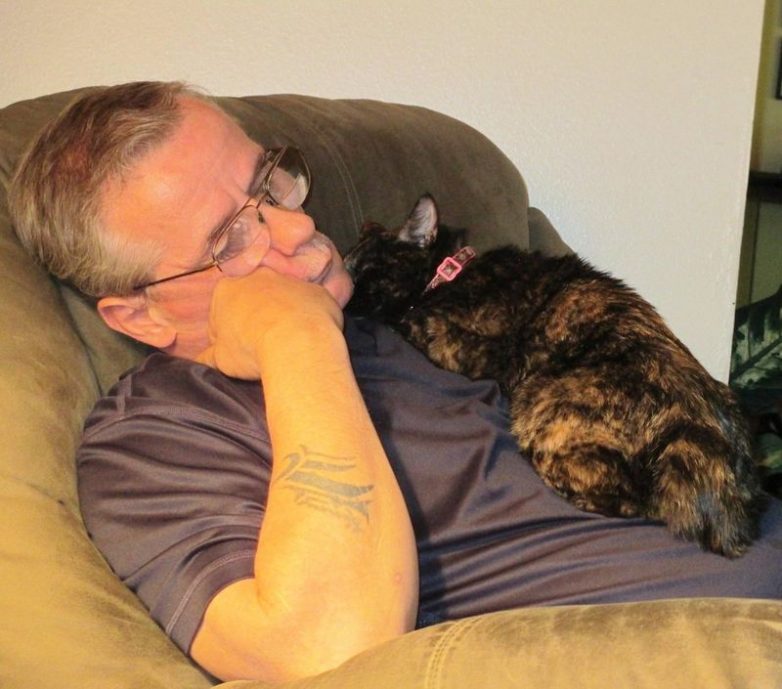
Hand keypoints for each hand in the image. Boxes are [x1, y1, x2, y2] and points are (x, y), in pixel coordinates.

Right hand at [197, 268, 343, 379]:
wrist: (297, 343)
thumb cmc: (252, 349)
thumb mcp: (220, 359)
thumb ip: (208, 357)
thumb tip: (201, 362)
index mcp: (227, 290)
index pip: (221, 312)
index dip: (228, 334)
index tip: (238, 351)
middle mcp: (259, 277)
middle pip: (253, 300)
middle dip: (256, 319)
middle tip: (262, 347)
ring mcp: (290, 281)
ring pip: (285, 300)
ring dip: (285, 317)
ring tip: (288, 345)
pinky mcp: (317, 292)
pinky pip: (312, 306)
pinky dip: (310, 319)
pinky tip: (309, 339)